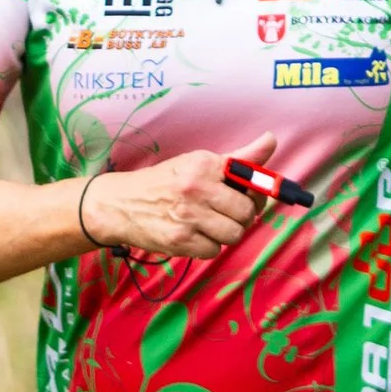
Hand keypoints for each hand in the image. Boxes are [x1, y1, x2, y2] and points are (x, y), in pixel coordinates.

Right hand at [79, 134, 276, 261]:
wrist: (119, 204)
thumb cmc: (164, 183)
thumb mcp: (197, 163)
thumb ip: (239, 157)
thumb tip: (271, 140)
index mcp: (204, 164)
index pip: (251, 182)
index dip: (255, 195)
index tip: (246, 197)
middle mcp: (196, 188)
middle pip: (246, 213)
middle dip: (241, 217)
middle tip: (225, 214)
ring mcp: (188, 216)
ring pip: (233, 235)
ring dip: (225, 234)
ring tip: (208, 224)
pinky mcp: (179, 241)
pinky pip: (213, 251)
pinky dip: (207, 247)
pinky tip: (193, 235)